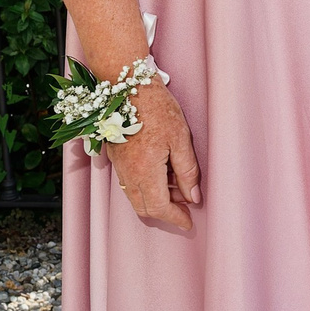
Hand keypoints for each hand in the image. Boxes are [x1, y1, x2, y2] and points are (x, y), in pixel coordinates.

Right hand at [104, 80, 201, 233]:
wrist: (128, 87)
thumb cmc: (157, 109)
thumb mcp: (180, 138)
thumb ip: (187, 171)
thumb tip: (193, 197)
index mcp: (144, 172)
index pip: (160, 208)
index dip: (176, 218)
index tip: (189, 222)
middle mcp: (128, 174)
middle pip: (145, 207)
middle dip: (166, 212)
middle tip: (187, 205)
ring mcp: (119, 167)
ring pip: (136, 197)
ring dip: (156, 199)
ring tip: (179, 187)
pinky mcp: (116, 158)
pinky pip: (130, 184)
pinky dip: (147, 187)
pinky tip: (163, 173)